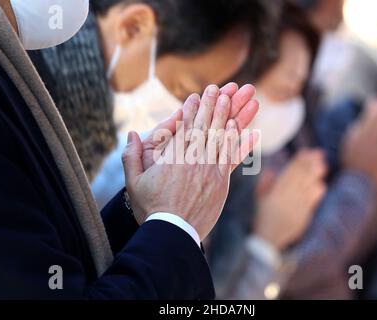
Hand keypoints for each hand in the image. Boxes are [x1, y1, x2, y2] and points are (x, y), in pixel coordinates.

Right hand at [123, 85, 258, 238]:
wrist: (173, 232)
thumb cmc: (151, 208)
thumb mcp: (134, 182)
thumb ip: (131, 156)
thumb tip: (132, 134)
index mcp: (173, 156)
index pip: (184, 126)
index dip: (192, 108)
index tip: (197, 94)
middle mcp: (194, 159)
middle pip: (205, 126)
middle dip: (211, 105)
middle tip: (218, 89)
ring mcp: (210, 170)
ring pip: (221, 138)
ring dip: (227, 116)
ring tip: (232, 99)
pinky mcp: (221, 183)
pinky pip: (232, 158)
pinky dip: (238, 142)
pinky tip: (245, 130)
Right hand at [254, 150, 326, 249]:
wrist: (269, 238)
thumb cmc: (263, 217)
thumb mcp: (259, 199)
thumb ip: (264, 184)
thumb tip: (271, 169)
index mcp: (276, 191)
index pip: (290, 172)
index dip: (298, 160)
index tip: (305, 151)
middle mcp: (287, 197)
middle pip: (301, 176)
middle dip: (310, 163)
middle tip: (319, 152)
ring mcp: (296, 206)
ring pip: (308, 186)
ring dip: (316, 174)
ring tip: (322, 165)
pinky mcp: (303, 215)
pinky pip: (312, 200)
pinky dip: (317, 191)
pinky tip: (321, 183)